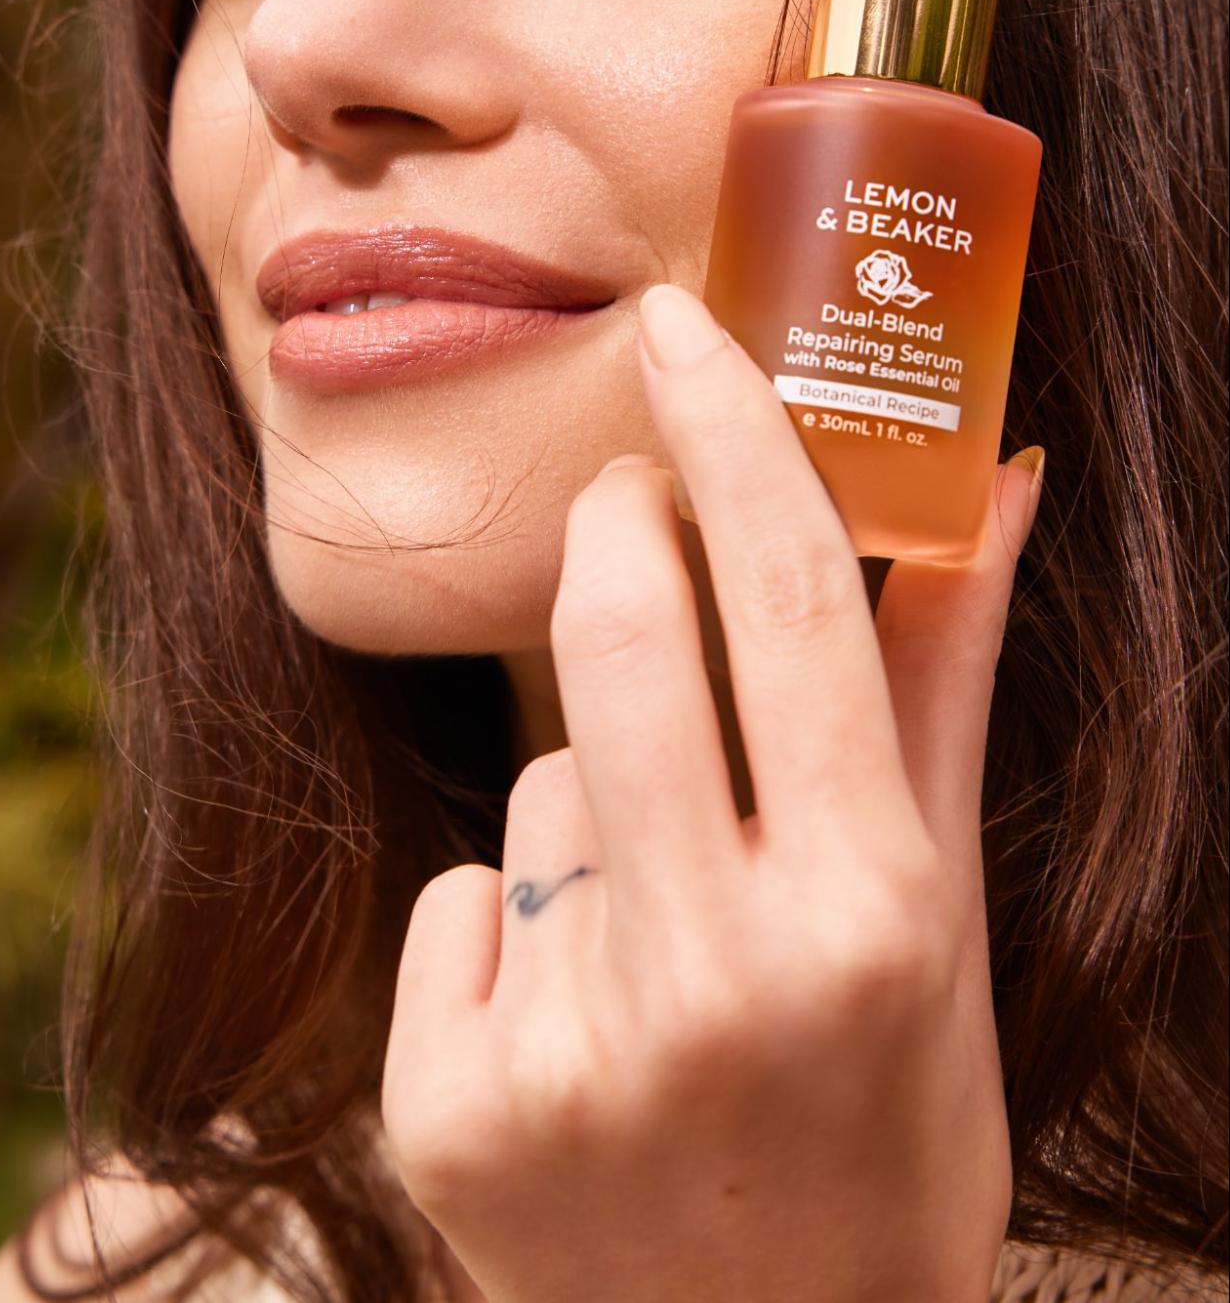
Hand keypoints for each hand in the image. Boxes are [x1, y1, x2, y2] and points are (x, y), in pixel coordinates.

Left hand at [381, 282, 1043, 1302]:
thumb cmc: (885, 1120)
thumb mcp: (944, 919)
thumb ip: (948, 688)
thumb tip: (997, 482)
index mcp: (868, 909)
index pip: (788, 600)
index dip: (734, 433)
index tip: (681, 324)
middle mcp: (718, 972)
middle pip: (620, 629)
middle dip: (619, 532)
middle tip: (635, 514)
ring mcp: (570, 1046)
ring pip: (542, 772)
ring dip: (595, 800)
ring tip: (659, 929)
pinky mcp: (448, 1107)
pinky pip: (461, 893)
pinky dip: (513, 927)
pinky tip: (576, 1022)